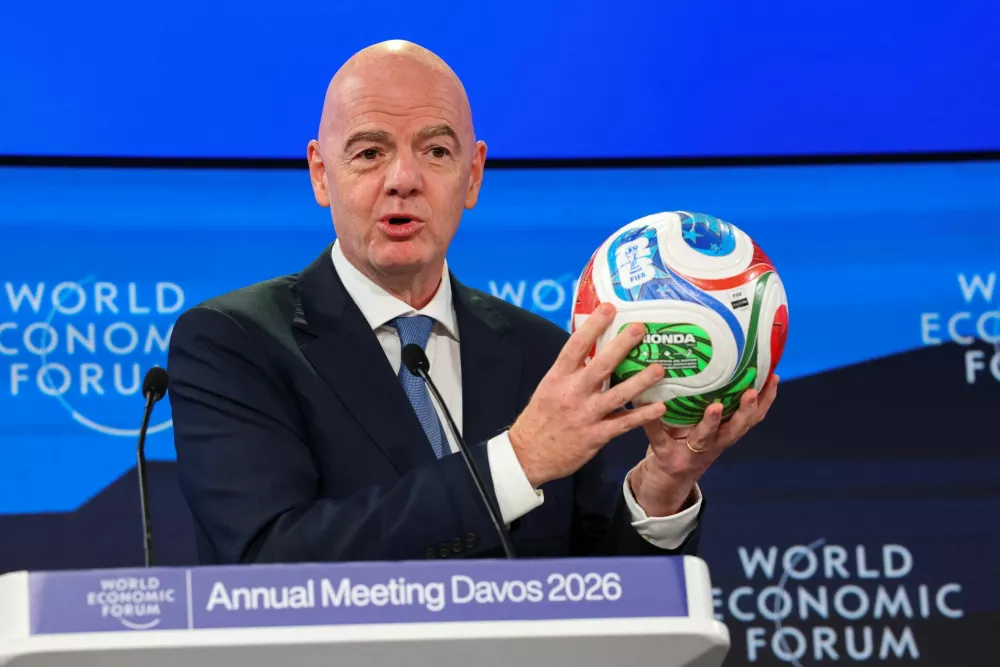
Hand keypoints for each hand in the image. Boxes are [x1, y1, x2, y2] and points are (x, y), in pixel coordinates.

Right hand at [509, 302, 666, 486]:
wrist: (528, 455)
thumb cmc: (538, 420)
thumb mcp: (548, 389)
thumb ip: (569, 373)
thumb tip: (590, 352)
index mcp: (557, 378)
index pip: (575, 346)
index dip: (593, 326)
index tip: (609, 309)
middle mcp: (572, 393)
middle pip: (601, 365)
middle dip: (622, 345)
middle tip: (640, 329)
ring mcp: (586, 415)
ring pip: (618, 394)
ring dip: (641, 380)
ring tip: (659, 368)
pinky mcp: (596, 436)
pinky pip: (624, 423)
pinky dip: (642, 415)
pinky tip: (659, 407)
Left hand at [629, 374, 779, 516]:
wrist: (667, 480)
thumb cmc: (689, 442)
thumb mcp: (706, 425)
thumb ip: (714, 400)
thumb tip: (717, 355)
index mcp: (726, 433)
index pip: (752, 417)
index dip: (766, 400)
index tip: (773, 378)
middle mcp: (714, 443)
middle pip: (736, 429)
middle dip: (745, 411)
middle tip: (750, 393)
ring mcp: (692, 452)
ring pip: (705, 438)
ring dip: (712, 423)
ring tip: (715, 407)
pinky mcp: (667, 456)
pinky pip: (659, 438)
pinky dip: (653, 424)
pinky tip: (648, 408)